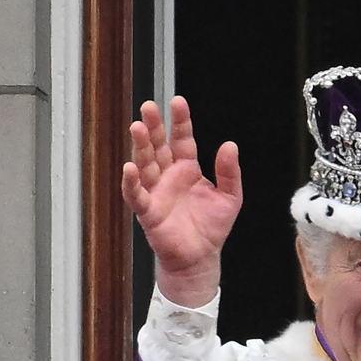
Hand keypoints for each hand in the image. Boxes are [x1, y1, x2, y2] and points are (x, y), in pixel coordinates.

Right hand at [121, 96, 242, 306]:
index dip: (180, 122)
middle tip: (148, 107)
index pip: (182, 140)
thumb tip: (230, 145)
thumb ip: (229, 172)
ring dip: (141, 147)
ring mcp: (156, 192)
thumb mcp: (231, 197)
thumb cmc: (212, 227)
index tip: (178, 102)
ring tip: (138, 127)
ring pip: (145, 164)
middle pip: (159, 146)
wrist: (202, 258)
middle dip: (154, 127)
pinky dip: (132, 182)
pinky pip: (137, 195)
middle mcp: (169, 176)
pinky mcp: (148, 211)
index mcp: (188, 169)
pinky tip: (129, 168)